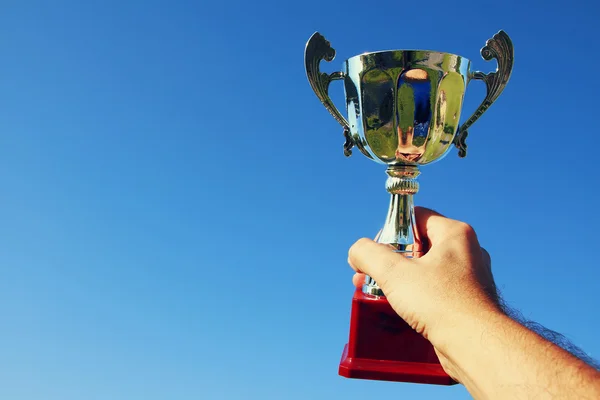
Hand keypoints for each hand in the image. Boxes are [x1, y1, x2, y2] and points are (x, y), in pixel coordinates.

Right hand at [348, 206, 500, 378]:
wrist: (475, 346)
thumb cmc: (442, 304)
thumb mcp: (393, 272)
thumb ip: (368, 254)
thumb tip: (356, 252)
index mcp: (455, 234)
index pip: (416, 217)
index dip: (390, 231)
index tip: (377, 251)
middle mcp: (466, 253)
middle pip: (417, 246)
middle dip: (388, 262)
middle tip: (368, 276)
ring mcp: (468, 279)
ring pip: (424, 272)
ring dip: (398, 281)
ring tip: (378, 295)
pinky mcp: (466, 303)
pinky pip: (434, 293)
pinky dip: (414, 299)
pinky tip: (399, 311)